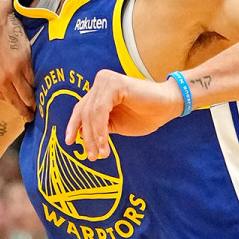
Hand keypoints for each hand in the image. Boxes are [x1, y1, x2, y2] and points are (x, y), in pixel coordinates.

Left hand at [0, 0, 34, 119]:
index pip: (6, 103)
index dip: (15, 108)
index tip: (21, 113)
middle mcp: (2, 80)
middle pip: (20, 102)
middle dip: (27, 112)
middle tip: (33, 117)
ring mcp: (15, 71)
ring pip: (29, 93)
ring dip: (35, 100)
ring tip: (38, 105)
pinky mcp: (26, 59)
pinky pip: (34, 77)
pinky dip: (37, 83)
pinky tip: (41, 86)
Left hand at [64, 70, 181, 160]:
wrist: (170, 106)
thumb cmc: (145, 115)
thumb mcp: (116, 124)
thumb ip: (99, 126)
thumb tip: (79, 135)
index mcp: (98, 90)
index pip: (81, 110)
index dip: (73, 126)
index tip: (69, 143)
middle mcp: (100, 82)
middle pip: (84, 113)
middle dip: (87, 137)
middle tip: (92, 156)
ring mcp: (106, 81)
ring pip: (91, 114)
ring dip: (94, 137)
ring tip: (101, 154)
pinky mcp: (115, 84)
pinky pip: (101, 111)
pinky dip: (100, 130)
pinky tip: (105, 144)